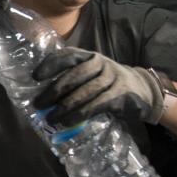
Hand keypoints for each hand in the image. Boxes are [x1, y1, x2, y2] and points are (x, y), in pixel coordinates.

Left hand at [31, 46, 165, 125]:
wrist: (141, 89)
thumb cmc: (107, 83)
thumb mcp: (91, 75)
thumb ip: (72, 81)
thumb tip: (43, 99)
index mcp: (90, 56)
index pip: (68, 55)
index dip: (51, 64)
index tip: (35, 77)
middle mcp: (101, 63)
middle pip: (76, 75)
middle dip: (55, 90)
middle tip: (38, 104)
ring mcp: (113, 78)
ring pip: (86, 91)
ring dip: (65, 106)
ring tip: (50, 118)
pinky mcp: (120, 94)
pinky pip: (97, 104)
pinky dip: (81, 114)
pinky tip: (68, 121)